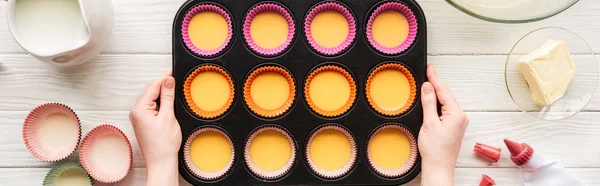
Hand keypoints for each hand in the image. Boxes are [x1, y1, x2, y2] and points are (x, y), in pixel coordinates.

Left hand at [129, 71, 181, 185]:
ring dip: (161, 92)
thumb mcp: (168, 116)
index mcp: (140, 109)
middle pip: (149, 90)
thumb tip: (168, 80)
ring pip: (150, 98)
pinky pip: (150, 106)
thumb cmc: (164, 144)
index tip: (173, 71)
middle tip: (175, 78)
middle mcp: (136, 112)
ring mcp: (138, 117)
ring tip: (174, 89)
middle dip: (161, 83)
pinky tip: (168, 101)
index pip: (152, 87)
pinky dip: (159, 101)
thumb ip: (168, 96)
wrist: (160, 161)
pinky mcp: (143, 122)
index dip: (163, 78)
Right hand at [418, 64, 468, 185]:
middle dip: (435, 85)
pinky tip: (431, 101)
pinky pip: (446, 110)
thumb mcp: (429, 123)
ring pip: (446, 102)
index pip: (443, 91)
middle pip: (446, 95)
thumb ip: (428, 103)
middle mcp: (460, 117)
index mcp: (456, 114)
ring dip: (436, 94)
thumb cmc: (435, 150)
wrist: (439, 167)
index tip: (429, 68)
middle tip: (427, 73)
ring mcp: (458, 122)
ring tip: (427, 84)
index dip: (435, 78)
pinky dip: (437, 104)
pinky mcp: (454, 127)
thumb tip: (428, 87)